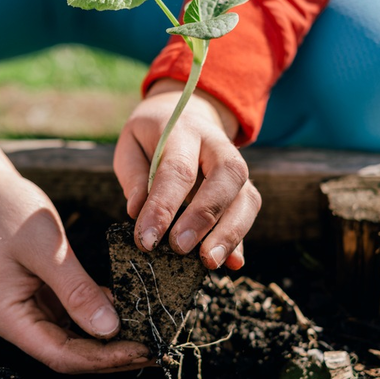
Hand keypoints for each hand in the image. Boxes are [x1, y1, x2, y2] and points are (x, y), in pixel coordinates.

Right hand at [0, 108, 150, 372]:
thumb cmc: (8, 211)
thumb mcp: (47, 249)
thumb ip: (77, 290)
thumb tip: (110, 330)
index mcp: (8, 317)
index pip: (61, 355)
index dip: (103, 360)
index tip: (142, 351)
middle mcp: (16, 320)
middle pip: (69, 352)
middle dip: (111, 355)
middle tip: (155, 350)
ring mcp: (27, 307)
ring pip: (73, 336)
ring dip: (109, 338)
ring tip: (149, 335)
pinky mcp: (39, 293)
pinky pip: (72, 314)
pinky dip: (99, 314)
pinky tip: (128, 310)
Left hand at [114, 79, 260, 269]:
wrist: (187, 115)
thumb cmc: (152, 137)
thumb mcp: (130, 144)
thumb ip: (133, 175)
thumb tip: (137, 212)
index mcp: (183, 130)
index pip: (177, 170)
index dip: (163, 206)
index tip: (146, 240)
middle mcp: (217, 146)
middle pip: (225, 177)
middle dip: (204, 217)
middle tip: (180, 248)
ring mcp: (236, 167)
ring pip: (246, 197)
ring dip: (230, 233)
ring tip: (209, 262)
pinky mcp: (243, 188)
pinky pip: (249, 213)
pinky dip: (241, 240)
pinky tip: (233, 263)